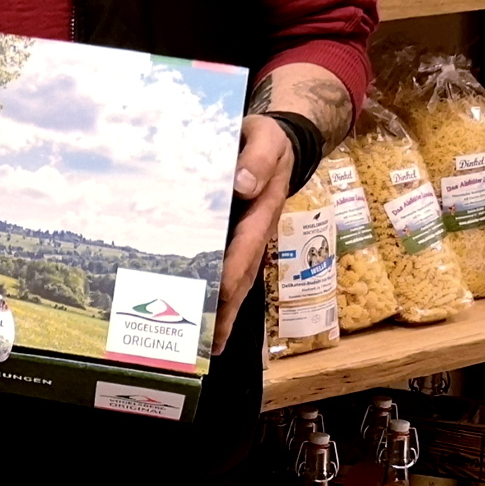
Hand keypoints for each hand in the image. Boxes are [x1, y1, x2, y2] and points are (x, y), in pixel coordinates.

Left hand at [216, 116, 296, 348]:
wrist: (280, 141)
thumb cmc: (269, 141)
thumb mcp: (267, 139)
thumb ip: (258, 158)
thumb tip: (243, 184)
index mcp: (263, 211)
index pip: (246, 248)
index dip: (232, 274)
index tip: (219, 298)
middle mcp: (258, 233)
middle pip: (244, 277)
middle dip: (228, 311)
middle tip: (210, 345)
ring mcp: (250, 239)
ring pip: (238, 281)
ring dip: (225, 313)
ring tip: (208, 346)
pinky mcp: (240, 238)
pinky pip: (230, 269)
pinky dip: (219, 294)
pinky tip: (204, 313)